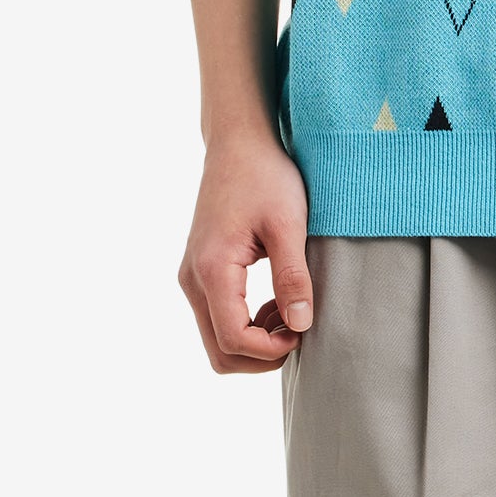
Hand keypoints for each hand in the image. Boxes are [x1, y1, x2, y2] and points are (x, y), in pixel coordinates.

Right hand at [177, 130, 313, 372]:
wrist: (238, 141)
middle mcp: (192, 279)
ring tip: (290, 311)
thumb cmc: (265, 175)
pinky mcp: (200, 271)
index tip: (303, 332)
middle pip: (219, 351)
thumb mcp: (288, 223)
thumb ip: (292, 276)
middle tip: (298, 329)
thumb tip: (301, 325)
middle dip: (260, 355)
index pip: (233, 340)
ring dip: (254, 340)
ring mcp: (192, 276)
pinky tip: (274, 301)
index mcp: (212, 269)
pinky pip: (217, 317)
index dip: (270, 350)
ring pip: (216, 338)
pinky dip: (245, 323)